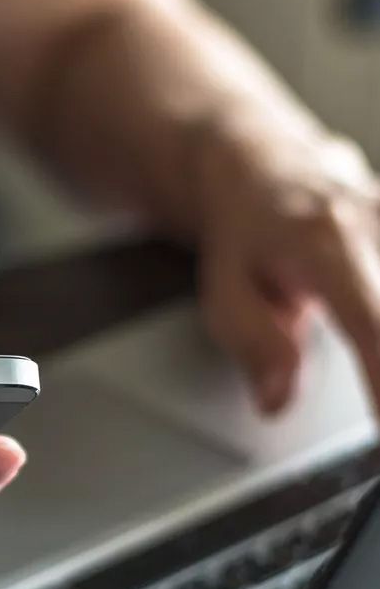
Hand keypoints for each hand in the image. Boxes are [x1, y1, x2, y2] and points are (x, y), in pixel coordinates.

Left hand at [193, 114, 379, 413]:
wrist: (264, 167)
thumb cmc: (244, 235)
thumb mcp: (225, 292)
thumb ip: (257, 348)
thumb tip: (276, 404)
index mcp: (326, 244)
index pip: (374, 324)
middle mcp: (379, 225)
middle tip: (369, 421)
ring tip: (346, 375)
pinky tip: (371, 360)